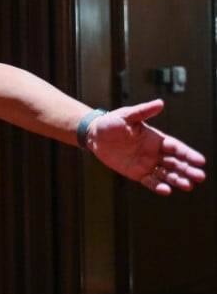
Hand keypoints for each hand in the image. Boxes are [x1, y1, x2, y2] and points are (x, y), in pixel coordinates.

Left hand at [88, 99, 206, 194]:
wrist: (94, 135)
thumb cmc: (112, 122)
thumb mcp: (127, 115)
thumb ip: (143, 111)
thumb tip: (160, 103)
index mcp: (156, 139)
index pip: (176, 148)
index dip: (188, 154)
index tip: (200, 161)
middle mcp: (155, 152)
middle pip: (175, 163)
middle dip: (188, 169)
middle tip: (200, 177)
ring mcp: (146, 164)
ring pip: (166, 174)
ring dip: (177, 180)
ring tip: (188, 186)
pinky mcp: (136, 173)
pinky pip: (150, 181)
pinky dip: (158, 186)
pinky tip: (167, 191)